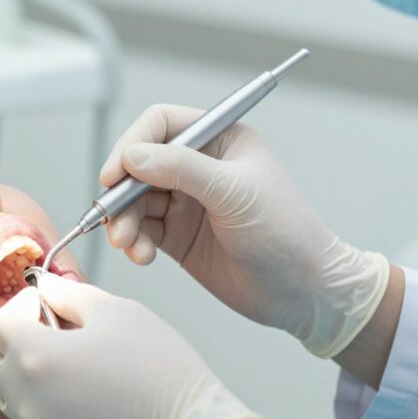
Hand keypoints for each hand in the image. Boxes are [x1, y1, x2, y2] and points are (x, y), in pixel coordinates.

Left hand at [0, 275, 264, 418]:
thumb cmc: (159, 369)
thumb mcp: (116, 312)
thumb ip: (70, 294)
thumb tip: (47, 288)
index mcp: (36, 357)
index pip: (2, 322)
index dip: (24, 305)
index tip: (47, 302)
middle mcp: (26, 399)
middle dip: (13, 339)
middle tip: (48, 328)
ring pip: (8, 394)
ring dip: (24, 371)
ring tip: (67, 360)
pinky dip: (42, 400)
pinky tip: (78, 389)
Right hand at [101, 105, 389, 357]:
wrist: (305, 293)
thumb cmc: (286, 234)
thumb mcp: (235, 194)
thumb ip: (182, 169)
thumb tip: (133, 156)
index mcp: (221, 139)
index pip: (161, 125)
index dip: (133, 144)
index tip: (115, 174)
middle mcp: (200, 166)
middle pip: (139, 163)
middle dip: (122, 191)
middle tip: (112, 216)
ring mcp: (187, 201)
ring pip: (134, 200)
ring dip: (123, 221)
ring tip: (129, 243)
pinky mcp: (178, 235)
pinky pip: (141, 230)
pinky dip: (134, 241)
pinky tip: (142, 256)